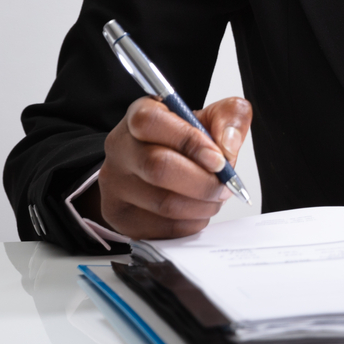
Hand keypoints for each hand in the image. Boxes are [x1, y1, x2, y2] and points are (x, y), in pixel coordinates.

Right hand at [92, 95, 250, 239]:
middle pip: (157, 167)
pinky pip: (161, 228)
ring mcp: (114, 184)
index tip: (218, 159)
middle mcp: (120, 147)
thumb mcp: (212, 116)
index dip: (189, 141)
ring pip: (163, 203)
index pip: (151, 123)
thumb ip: (230, 118)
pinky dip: (191, 223)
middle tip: (224, 186)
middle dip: (203, 182)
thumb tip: (227, 147)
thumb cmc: (184, 140)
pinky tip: (197, 211)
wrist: (158, 164)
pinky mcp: (119, 215)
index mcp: (139, 114)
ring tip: (214, 198)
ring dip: (202, 206)